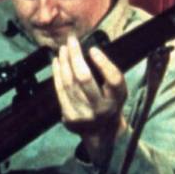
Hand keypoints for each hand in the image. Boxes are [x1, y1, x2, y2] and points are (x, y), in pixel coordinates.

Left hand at [52, 35, 126, 164]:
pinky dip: (57, 74)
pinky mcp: (70, 118)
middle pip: (85, 79)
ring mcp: (84, 115)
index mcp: (117, 99)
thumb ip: (109, 74)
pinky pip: (60, 91)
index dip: (103, 63)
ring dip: (64, 63)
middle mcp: (101, 109)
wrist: (101, 132)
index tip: (92, 49)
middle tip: (71, 41)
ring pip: (69, 83)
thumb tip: (90, 49)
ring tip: (63, 49)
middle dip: (75, 56)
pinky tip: (57, 62)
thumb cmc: (109, 102)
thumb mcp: (118, 90)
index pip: (113, 80)